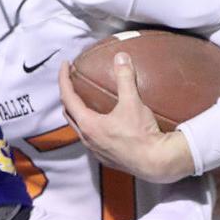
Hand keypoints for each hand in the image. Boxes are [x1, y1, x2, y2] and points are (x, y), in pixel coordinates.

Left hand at [58, 54, 195, 182]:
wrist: (155, 163)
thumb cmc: (141, 134)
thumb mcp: (133, 102)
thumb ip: (125, 78)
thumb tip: (121, 56)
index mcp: (88, 124)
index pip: (68, 97)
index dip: (64, 78)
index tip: (65, 65)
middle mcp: (87, 139)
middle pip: (69, 114)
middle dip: (67, 96)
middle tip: (72, 82)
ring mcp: (95, 150)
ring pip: (79, 128)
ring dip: (78, 113)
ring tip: (85, 101)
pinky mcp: (105, 157)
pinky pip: (92, 138)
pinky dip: (91, 125)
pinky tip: (103, 121)